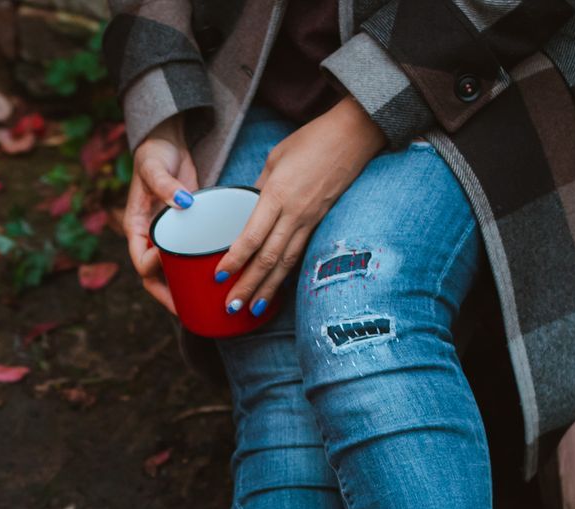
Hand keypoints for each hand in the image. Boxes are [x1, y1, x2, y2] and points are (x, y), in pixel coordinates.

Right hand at [125, 120, 198, 314]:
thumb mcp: (155, 168)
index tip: (172, 266)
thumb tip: (182, 203)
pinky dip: (198, 272)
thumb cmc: (155, 154)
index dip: (154, 271)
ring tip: (203, 306)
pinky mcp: (185, 232)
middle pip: (155, 278)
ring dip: (184, 290)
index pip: (141, 262)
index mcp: (136, 229)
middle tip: (189, 312)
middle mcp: (150, 239)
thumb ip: (166, 185)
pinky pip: (188, 258)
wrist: (167, 142)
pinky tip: (216, 281)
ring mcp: (168, 238)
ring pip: (172, 274)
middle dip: (170, 297)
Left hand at [217, 98, 385, 317]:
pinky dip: (288, 274)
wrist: (355, 133)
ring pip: (286, 262)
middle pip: (268, 259)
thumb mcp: (275, 159)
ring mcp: (311, 220)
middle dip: (248, 286)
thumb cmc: (312, 139)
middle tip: (231, 308)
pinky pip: (301, 253)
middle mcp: (294, 213)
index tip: (219, 277)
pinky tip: (278, 289)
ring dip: (268, 289)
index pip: (252, 237)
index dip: (235, 260)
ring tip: (253, 310)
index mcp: (277, 195)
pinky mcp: (323, 222)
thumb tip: (247, 208)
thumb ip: (260, 187)